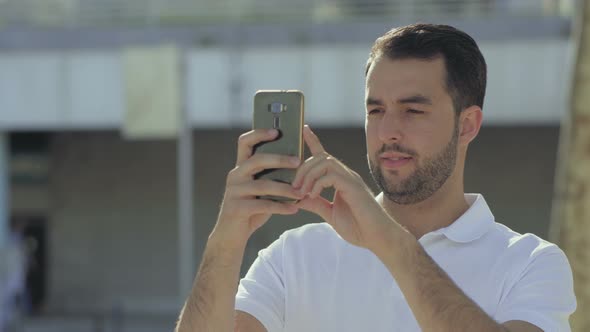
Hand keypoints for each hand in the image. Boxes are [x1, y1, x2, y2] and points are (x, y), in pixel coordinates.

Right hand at [210, 129, 303, 250]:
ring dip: (285, 188)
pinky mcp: (236, 208)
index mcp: (240, 167)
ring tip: (301, 192)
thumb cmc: (250, 209)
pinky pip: (262, 205)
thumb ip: (271, 177)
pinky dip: (281, 207)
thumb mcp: (260, 190)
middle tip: (298, 161)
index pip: (245, 142)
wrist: (230, 235)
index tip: (277, 131)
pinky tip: (294, 209)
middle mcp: (235, 176)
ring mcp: (234, 192)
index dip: (259, 133)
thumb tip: (297, 163)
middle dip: (279, 159)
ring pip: (262, 185)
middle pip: (257, 160)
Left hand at [293, 125, 396, 251]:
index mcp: (340, 179)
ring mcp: (350, 179)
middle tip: (294, 187)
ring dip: (308, 175)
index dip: (314, 141)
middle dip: (302, 168)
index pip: (324, 155)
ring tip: (302, 192)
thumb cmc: (358, 227)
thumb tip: (297, 198)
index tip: (304, 129)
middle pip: (320, 157)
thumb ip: (315, 204)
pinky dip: (317, 184)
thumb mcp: (330, 214)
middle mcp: (345, 175)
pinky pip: (331, 175)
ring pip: (325, 162)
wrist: (376, 238)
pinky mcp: (353, 186)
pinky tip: (313, 195)